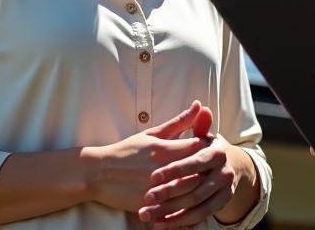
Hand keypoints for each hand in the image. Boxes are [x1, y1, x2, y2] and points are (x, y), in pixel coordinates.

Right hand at [87, 101, 212, 212]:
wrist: (99, 173)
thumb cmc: (127, 151)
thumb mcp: (152, 134)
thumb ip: (178, 122)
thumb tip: (198, 105)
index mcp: (165, 149)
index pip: (200, 147)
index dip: (210, 148)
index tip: (212, 149)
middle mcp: (164, 169)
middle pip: (200, 171)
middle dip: (210, 170)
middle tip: (215, 170)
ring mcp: (158, 188)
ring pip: (192, 192)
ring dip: (202, 190)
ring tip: (206, 187)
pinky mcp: (152, 205)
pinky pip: (176, 209)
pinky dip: (188, 208)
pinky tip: (193, 206)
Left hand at [140, 106, 253, 228]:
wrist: (229, 168)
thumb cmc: (206, 150)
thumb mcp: (199, 136)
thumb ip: (194, 124)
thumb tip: (199, 106)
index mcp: (216, 153)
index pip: (193, 163)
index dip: (173, 170)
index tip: (153, 177)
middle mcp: (224, 174)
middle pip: (194, 188)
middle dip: (169, 195)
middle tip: (147, 198)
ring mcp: (223, 192)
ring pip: (195, 207)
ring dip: (171, 214)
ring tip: (148, 216)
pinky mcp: (219, 206)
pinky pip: (199, 218)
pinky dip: (180, 223)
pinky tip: (161, 225)